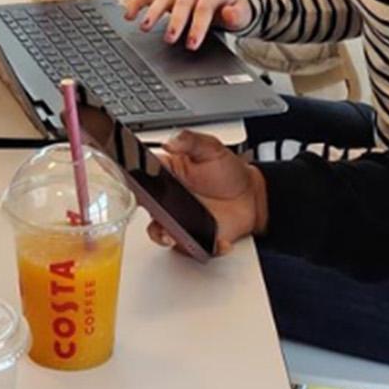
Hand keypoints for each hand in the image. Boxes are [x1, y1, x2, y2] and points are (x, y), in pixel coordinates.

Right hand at [120, 0, 250, 48]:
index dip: (196, 27)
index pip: (203, 8)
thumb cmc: (232, 7)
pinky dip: (137, 4)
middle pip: (181, 3)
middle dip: (174, 22)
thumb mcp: (242, 13)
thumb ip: (237, 14)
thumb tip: (229, 14)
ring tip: (144, 27)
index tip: (191, 44)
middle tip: (170, 39)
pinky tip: (128, 15)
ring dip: (151, 12)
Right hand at [146, 130, 264, 256]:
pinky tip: (219, 240)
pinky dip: (204, 247)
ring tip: (173, 234)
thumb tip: (170, 141)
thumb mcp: (211, 148)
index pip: (142, 175)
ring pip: (159, 231)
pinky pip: (190, 247)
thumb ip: (191, 141)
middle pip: (146, 207)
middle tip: (158, 210)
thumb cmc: (229, 171)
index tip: (140, 182)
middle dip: (148, 210)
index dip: (136, 180)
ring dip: (163, 234)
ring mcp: (178, 220)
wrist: (252, 196)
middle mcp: (168, 199)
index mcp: (167, 173)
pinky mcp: (193, 237)